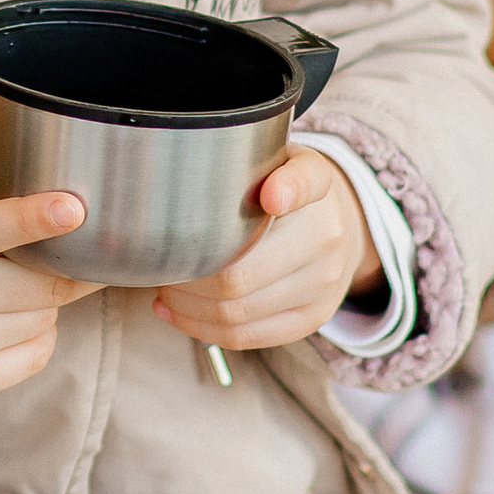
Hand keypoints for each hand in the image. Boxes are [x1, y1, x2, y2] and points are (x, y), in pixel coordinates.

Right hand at [0, 111, 97, 412]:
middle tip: (62, 243)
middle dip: (63, 260)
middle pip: (44, 281)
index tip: (73, 206)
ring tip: (10, 281)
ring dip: (45, 297)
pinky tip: (6, 317)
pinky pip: (36, 354)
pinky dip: (37, 333)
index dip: (35, 218)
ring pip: (47, 317)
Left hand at [153, 149, 377, 354]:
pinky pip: (247, 337)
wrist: (335, 227)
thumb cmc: (280, 190)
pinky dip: (200, 328)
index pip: (307, 181)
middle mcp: (326, 235)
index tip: (270, 196)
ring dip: (185, 304)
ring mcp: (323, 283)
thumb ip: (241, 156)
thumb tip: (179, 173)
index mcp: (317, 182)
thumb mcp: (272, 156)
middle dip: (185, 275)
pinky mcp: (312, 318)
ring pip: (237, 310)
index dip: (289, 189)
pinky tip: (174, 311)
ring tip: (164, 286)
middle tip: (158, 263)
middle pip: (241, 270)